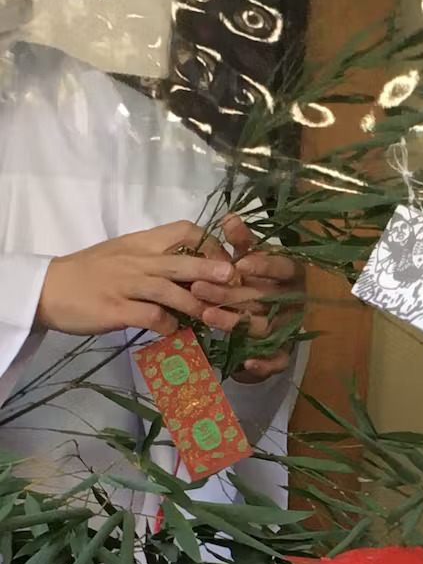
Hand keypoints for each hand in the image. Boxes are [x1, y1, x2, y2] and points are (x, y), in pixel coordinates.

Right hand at [35, 221, 233, 335]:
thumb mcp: (126, 254)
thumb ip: (159, 258)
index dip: (211, 245)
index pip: (185, 230)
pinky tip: (176, 333)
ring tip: (213, 317)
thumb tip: (199, 271)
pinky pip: (151, 317)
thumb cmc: (92, 273)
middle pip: (183, 261)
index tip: (225, 263)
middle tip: (235, 282)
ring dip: (196, 306)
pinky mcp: (115, 309)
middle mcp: (137, 260)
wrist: (47, 289)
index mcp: (142, 242)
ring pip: (170, 291)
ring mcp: (126, 285)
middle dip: (213, 271)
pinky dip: (169, 327)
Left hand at [190, 214, 303, 383]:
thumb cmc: (258, 279)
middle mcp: (293, 301)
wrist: (272, 312)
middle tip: (199, 287)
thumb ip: (241, 241)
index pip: (283, 269)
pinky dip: (264, 364)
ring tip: (206, 315)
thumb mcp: (251, 257)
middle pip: (265, 299)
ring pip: (264, 327)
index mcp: (291, 275)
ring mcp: (288, 328)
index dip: (265, 267)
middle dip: (232, 294)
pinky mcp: (282, 352)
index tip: (241, 264)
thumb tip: (228, 217)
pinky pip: (278, 361)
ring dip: (236, 322)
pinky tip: (246, 361)